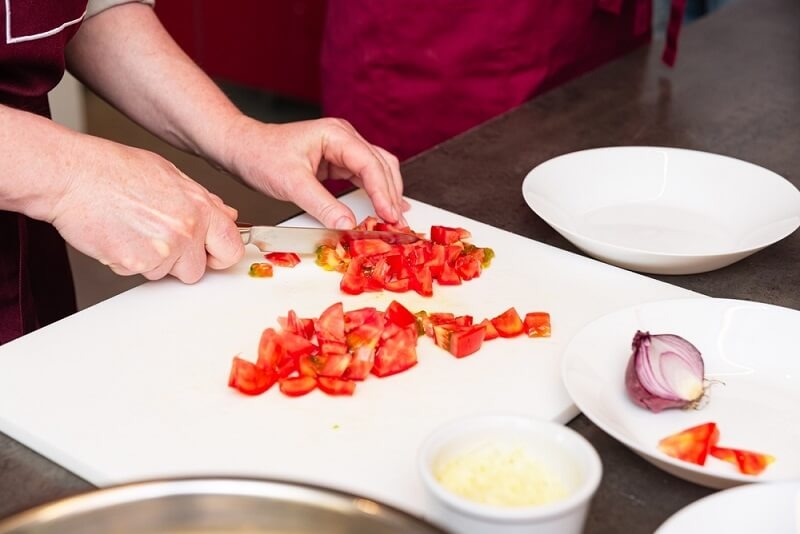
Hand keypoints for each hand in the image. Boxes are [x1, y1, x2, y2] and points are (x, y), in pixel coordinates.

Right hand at [49, 137, 243, 282]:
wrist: (71, 176)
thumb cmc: (113, 170)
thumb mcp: (169, 174)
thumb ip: (202, 200)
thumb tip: (225, 215)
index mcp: (199, 206)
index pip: (231, 247)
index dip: (220, 254)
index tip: (211, 254)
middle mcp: (186, 229)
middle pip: (197, 270)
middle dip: (183, 262)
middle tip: (161, 241)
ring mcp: (162, 249)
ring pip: (165, 274)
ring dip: (152, 260)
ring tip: (133, 229)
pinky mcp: (136, 263)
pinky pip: (138, 273)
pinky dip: (128, 261)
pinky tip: (119, 235)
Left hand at [222, 116, 408, 228]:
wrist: (242, 149)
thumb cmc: (261, 156)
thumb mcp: (291, 184)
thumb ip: (322, 205)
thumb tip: (348, 224)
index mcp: (336, 134)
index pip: (370, 164)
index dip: (383, 192)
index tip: (390, 216)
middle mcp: (344, 137)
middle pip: (381, 165)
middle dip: (391, 195)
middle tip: (397, 224)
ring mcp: (343, 148)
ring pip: (378, 169)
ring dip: (387, 193)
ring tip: (394, 219)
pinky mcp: (338, 160)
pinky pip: (365, 176)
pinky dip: (375, 192)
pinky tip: (384, 207)